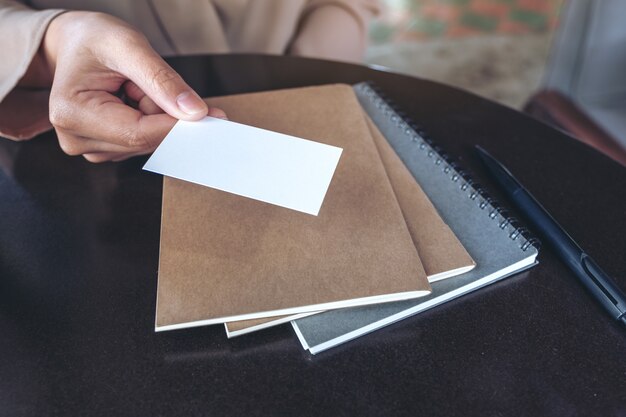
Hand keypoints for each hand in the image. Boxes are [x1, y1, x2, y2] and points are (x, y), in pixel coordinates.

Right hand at [41, 11, 225, 161]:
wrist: (74, 43)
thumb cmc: (93, 39)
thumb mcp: (129, 46)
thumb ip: (162, 80)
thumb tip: (194, 112)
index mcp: (72, 113)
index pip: (139, 134)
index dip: (179, 126)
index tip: (213, 116)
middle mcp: (76, 137)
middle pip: (146, 141)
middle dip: (166, 115)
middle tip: (160, 84)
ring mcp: (90, 147)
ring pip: (148, 143)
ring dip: (156, 116)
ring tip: (136, 88)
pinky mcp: (104, 149)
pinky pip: (143, 142)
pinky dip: (150, 122)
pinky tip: (135, 101)